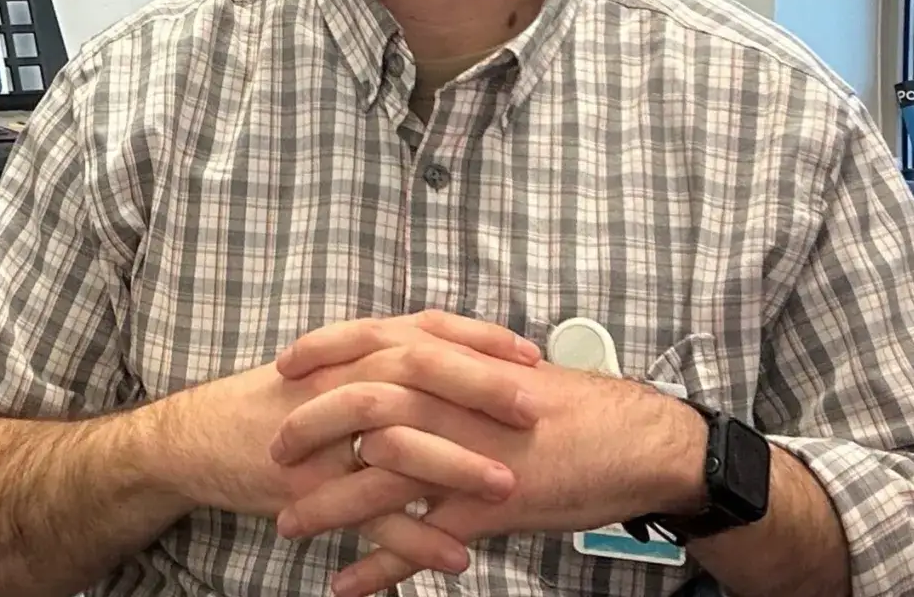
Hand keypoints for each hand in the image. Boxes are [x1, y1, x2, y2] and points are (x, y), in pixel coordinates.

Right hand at [150, 312, 544, 576]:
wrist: (196, 439)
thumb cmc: (271, 404)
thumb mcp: (325, 368)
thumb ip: (381, 359)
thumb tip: (447, 356)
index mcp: (351, 353)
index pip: (423, 330)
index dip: (479, 340)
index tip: (531, 354)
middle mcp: (339, 384)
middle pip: (418, 373)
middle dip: (480, 388)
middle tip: (535, 408)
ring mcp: (324, 438)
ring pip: (397, 444)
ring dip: (456, 465)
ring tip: (508, 486)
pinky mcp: (310, 489)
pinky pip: (369, 516)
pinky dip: (415, 537)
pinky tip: (457, 556)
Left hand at [271, 324, 707, 596]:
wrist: (641, 443)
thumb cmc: (575, 410)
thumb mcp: (509, 374)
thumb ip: (457, 369)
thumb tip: (413, 362)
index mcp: (460, 362)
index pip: (376, 341)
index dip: (324, 351)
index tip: (283, 365)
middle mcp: (458, 401)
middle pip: (361, 406)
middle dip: (308, 428)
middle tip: (272, 449)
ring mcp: (471, 454)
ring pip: (380, 476)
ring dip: (328, 503)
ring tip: (287, 526)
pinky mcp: (490, 505)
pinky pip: (421, 539)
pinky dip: (379, 565)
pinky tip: (345, 585)